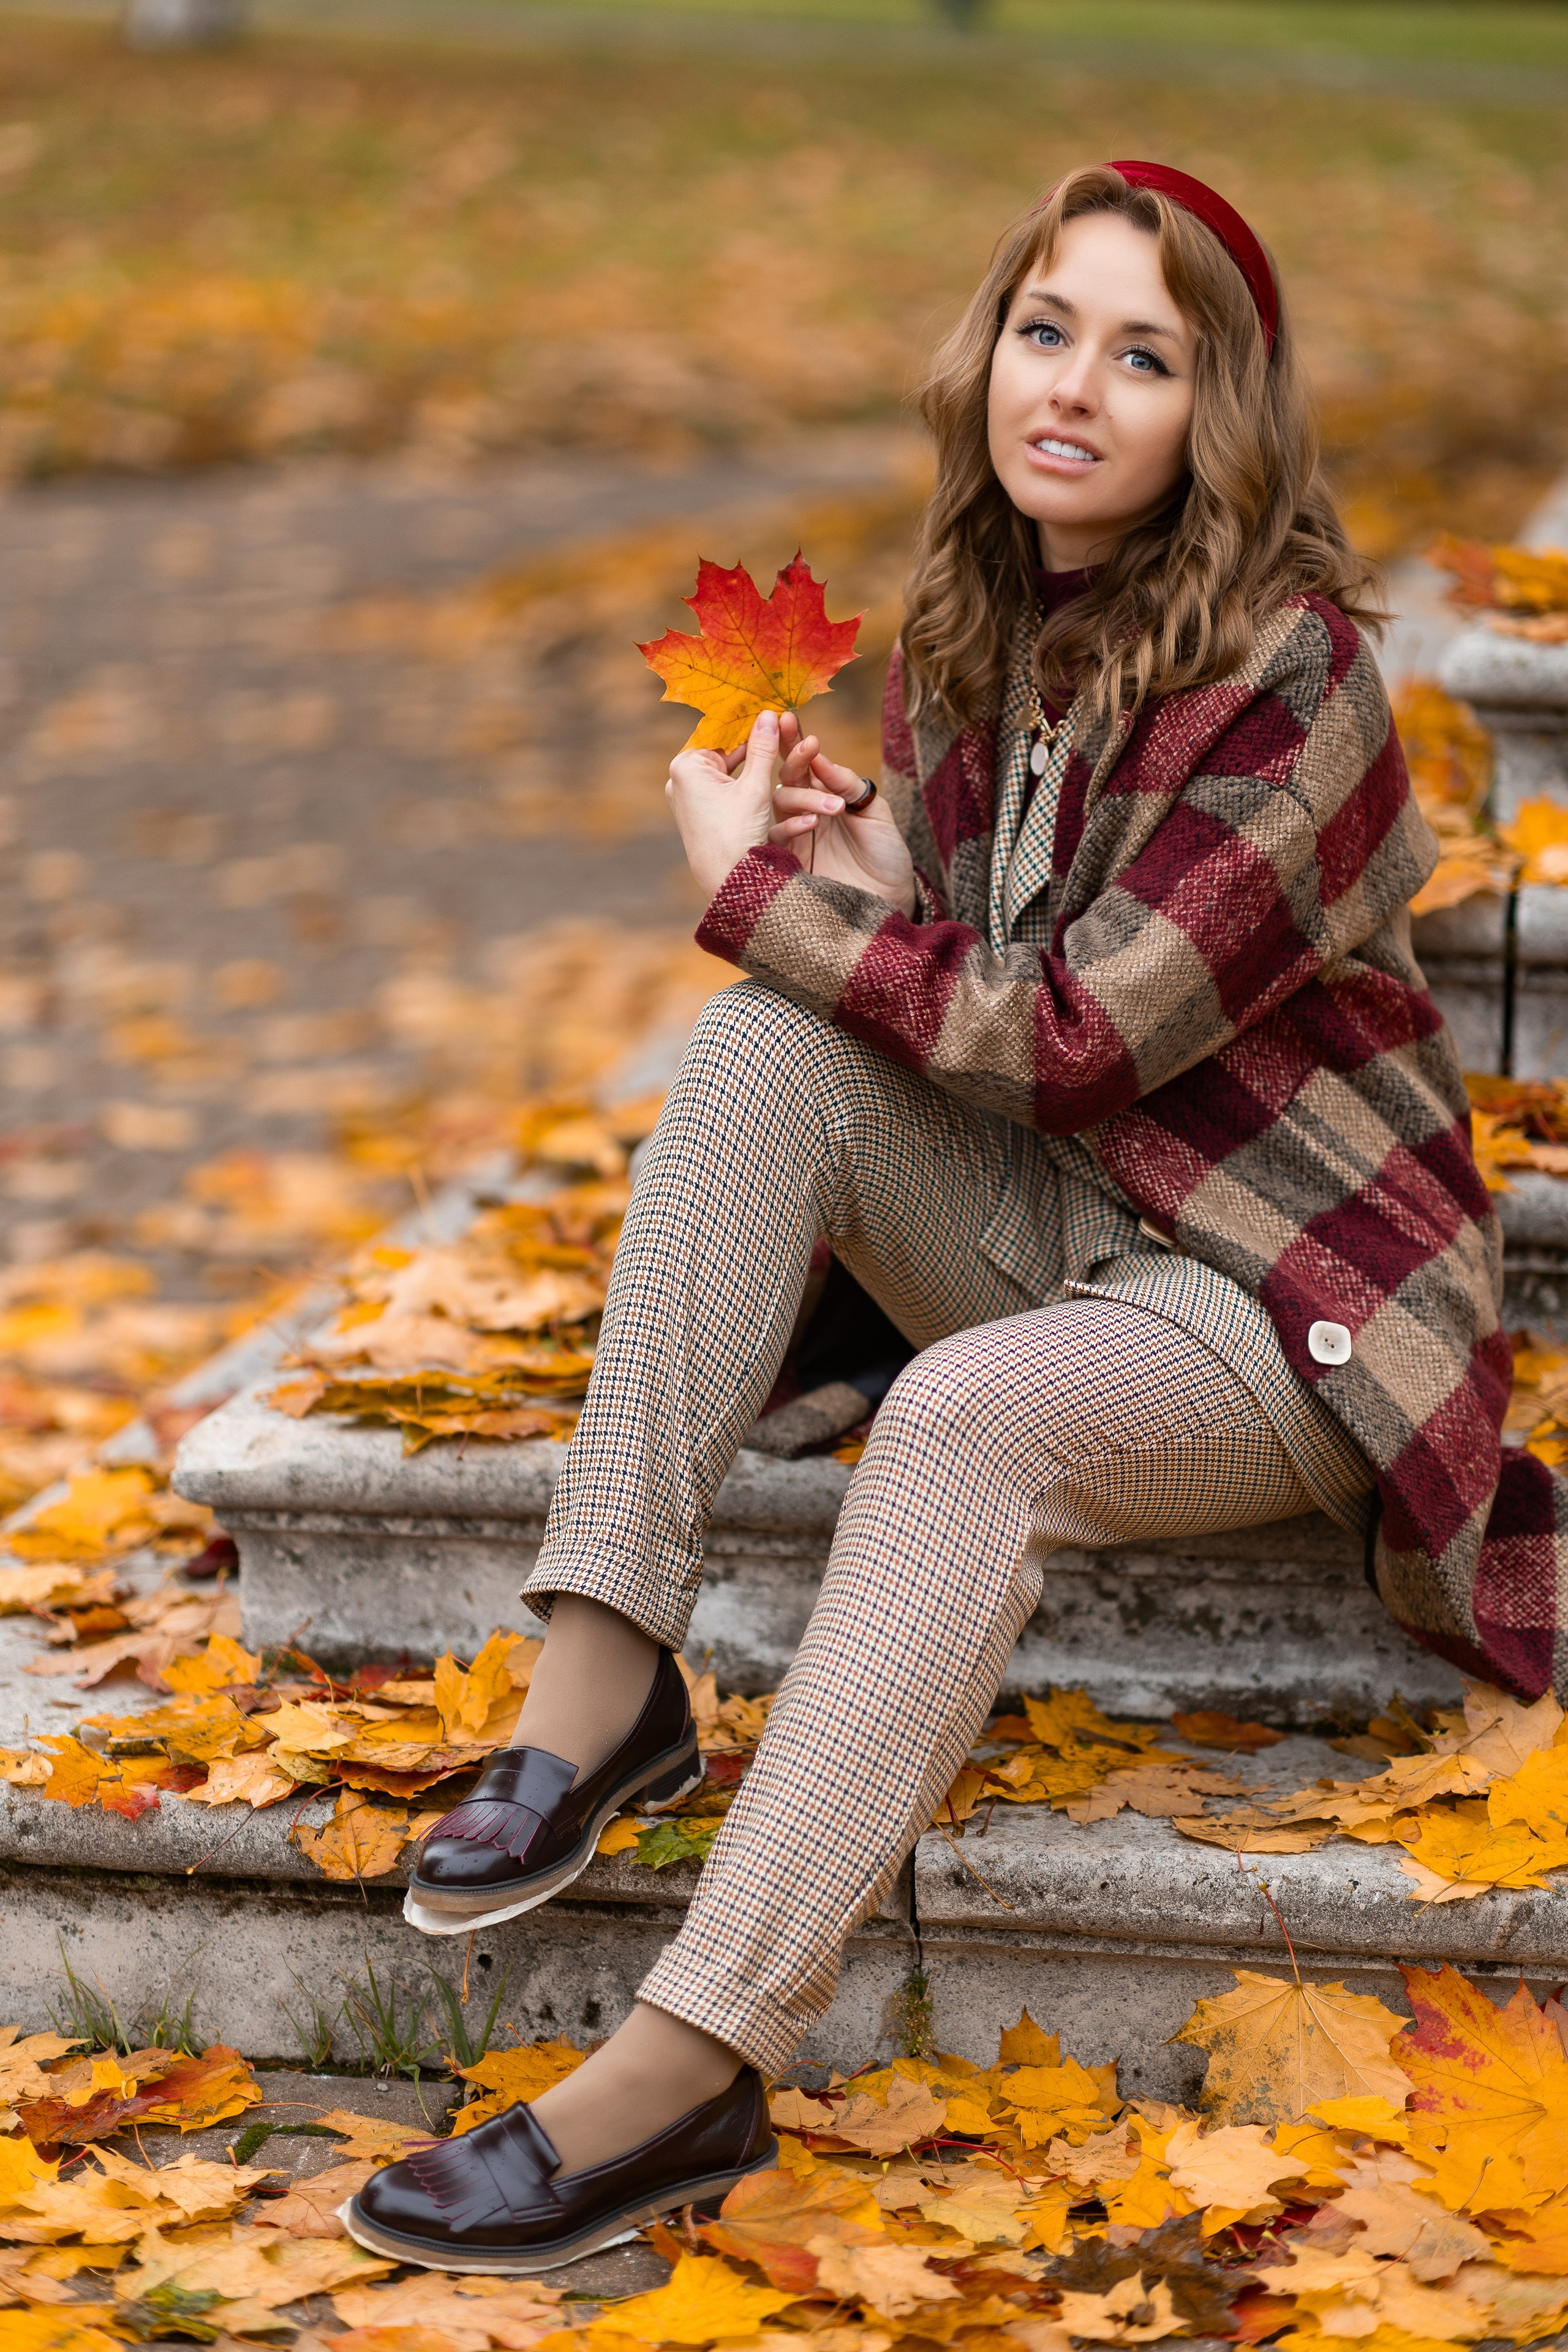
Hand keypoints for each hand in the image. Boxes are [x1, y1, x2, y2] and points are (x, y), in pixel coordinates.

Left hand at [665, 708, 781, 901]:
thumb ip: (763, 748)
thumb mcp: (756, 787)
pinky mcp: (703, 819)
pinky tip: (782, 794)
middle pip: (728, 754)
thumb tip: (769, 714)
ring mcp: (691, 801)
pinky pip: (732, 799)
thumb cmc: (737, 834)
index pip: (720, 732)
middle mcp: (682, 781)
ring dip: (765, 776)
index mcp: (687, 766)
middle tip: (789, 735)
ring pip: (734, 778)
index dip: (749, 723)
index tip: (773, 712)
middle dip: (760, 750)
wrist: (729, 885)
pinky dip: (755, 798)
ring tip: (795, 763)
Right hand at [768, 712, 916, 914]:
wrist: (890, 903)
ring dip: (801, 794)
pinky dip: (790, 826)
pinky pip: (775, 838)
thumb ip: (850, 785)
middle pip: (786, 777)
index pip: (805, 762)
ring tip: (828, 801)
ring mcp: (795, 836)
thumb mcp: (876, 814)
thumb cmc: (886, 857)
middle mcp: (806, 812)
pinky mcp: (788, 862)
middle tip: (802, 739)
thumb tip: (820, 756)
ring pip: (779, 803)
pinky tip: (811, 823)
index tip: (789, 718)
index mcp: (826, 795)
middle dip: (791, 755)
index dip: (795, 740)